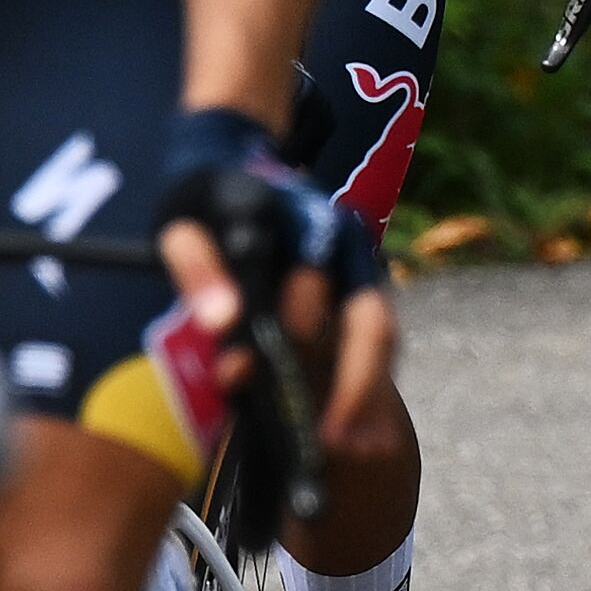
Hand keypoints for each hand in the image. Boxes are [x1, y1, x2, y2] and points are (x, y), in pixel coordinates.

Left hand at [151, 109, 396, 456]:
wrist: (233, 162)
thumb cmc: (208, 191)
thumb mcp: (186, 216)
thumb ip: (201, 266)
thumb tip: (223, 323)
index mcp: (318, 229)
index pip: (323, 289)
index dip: (301, 338)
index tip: (265, 380)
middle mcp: (352, 255)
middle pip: (374, 323)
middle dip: (358, 384)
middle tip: (332, 441)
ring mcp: (355, 281)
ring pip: (379, 342)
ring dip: (367, 397)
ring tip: (351, 452)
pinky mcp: (344, 306)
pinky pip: (368, 351)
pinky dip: (363, 392)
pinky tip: (352, 438)